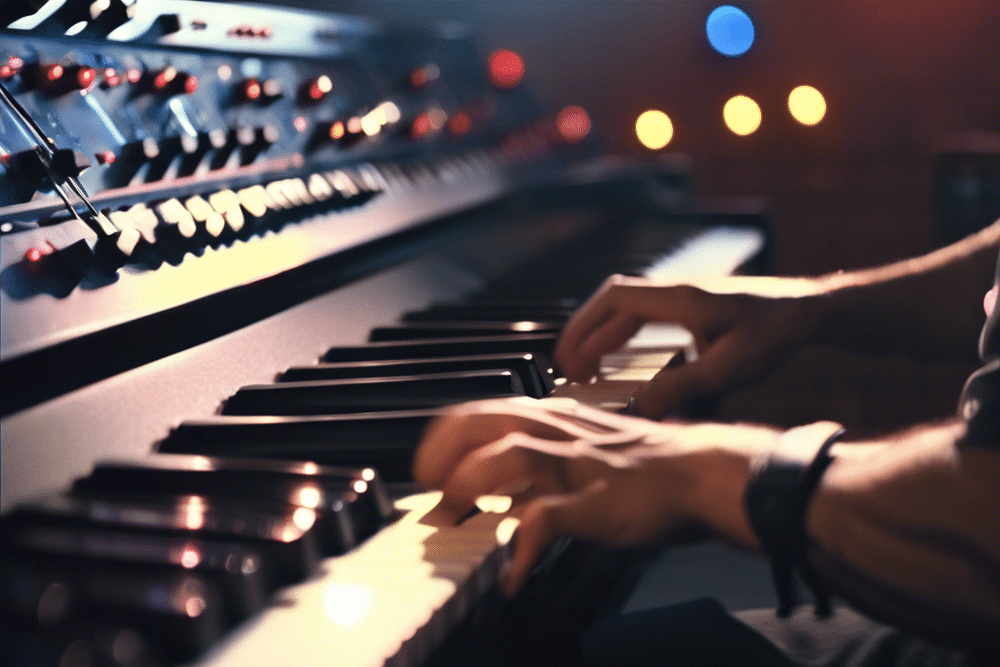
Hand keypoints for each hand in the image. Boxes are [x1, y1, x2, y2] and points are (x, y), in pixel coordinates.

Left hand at [412, 397, 777, 594]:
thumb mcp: (590, 446)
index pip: (484, 409)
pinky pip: (546, 521)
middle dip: (444, 452)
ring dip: (470, 486)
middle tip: (427, 488)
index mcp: (556, 418)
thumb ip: (547, 457)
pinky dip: (521, 549)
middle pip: (484, 423)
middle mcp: (560, 433)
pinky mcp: (596, 502)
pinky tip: (512, 575)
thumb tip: (506, 483)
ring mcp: (577, 466)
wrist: (708, 473)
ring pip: (508, 457)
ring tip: (451, 521)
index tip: (427, 463)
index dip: (446, 435)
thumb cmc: (651, 464)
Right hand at [554, 274, 827, 417]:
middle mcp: (675, 291)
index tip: (568, 361)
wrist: (810, 309)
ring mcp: (682, 296)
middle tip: (564, 368)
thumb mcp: (730, 368)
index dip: (585, 331)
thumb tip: (639, 408)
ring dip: (599, 331)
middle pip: (610, 302)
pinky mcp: (690, 305)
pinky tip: (617, 355)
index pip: (614, 303)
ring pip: (623, 306)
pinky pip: (640, 312)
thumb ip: (682, 388)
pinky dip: (618, 331)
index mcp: (680, 298)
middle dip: (582, 333)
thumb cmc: (777, 332)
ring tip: (582, 364)